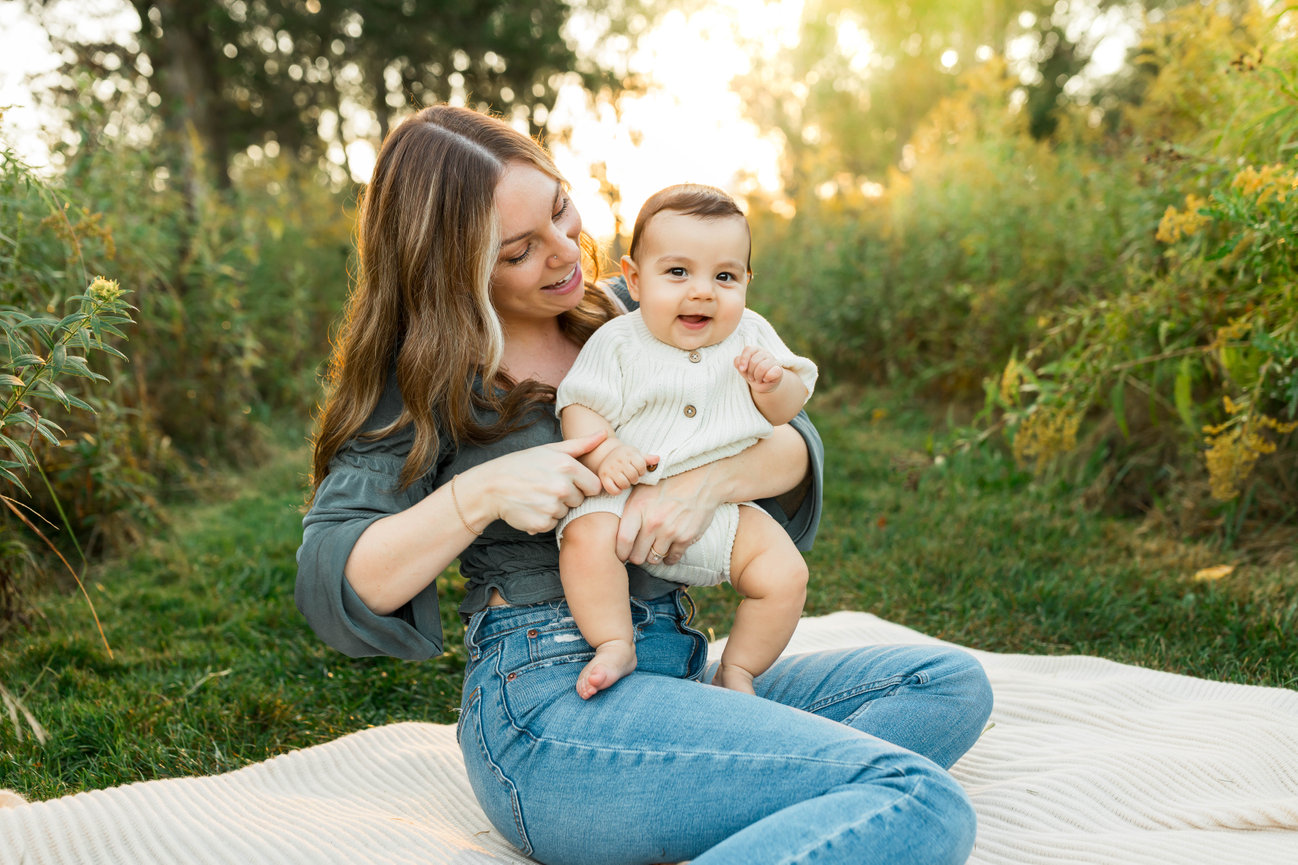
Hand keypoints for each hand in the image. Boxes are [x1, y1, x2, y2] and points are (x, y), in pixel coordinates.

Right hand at [481, 431, 605, 533]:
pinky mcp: (541, 523)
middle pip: (580, 500)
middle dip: (568, 496)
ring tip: (537, 495)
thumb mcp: (550, 449)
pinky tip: (531, 507)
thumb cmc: (522, 465)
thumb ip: (581, 444)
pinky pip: (553, 524)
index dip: (581, 485)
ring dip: (555, 508)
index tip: (565, 480)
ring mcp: (551, 507)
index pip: (595, 486)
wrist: (491, 486)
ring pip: (566, 512)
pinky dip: (544, 519)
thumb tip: (604, 434)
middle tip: (546, 486)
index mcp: (568, 467)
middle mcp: (562, 487)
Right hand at [597, 444, 658, 494]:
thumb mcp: (635, 454)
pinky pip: (612, 489)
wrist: (606, 454)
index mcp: (628, 454)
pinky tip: (618, 486)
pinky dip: (617, 491)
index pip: (641, 466)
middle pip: (633, 476)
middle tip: (631, 476)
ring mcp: (610, 470)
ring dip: (626, 484)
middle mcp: (618, 461)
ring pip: (624, 484)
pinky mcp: (604, 477)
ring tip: (625, 480)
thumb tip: (658, 458)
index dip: (642, 470)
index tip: (638, 470)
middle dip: (634, 478)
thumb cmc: (624, 456)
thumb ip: (647, 458)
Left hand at [617, 464, 720, 565]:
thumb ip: (629, 510)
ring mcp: (670, 531)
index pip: (622, 541)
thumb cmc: (668, 482)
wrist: (701, 478)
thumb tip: (612, 528)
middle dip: (636, 556)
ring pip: (654, 558)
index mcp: (638, 509)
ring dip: (653, 556)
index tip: (621, 554)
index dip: (620, 553)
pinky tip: (669, 551)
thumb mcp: (642, 489)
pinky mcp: (686, 537)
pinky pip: (673, 558)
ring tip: (654, 549)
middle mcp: (653, 522)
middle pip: (637, 555)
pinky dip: (670, 558)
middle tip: (639, 552)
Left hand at [735, 346, 784, 392]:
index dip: (744, 359)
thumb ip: (738, 364)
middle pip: (754, 361)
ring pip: (762, 367)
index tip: (742, 369)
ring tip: (758, 379)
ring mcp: (773, 361)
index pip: (748, 349)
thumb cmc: (753, 375)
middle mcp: (765, 353)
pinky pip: (772, 373)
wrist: (764, 385)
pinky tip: (766, 380)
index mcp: (755, 350)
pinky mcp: (779, 370)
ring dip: (757, 377)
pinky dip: (767, 378)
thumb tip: (740, 365)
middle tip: (751, 377)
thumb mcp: (743, 370)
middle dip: (750, 372)